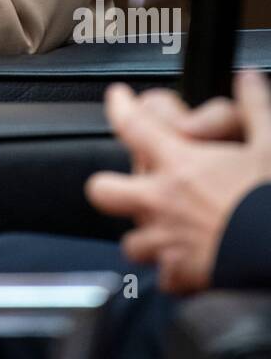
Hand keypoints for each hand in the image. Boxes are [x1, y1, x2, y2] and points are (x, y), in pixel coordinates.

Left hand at [85, 71, 270, 293]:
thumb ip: (254, 109)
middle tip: (130, 182)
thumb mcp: (269, 146)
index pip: (132, 125)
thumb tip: (248, 80)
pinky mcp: (180, 276)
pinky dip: (171, 273)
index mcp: (180, 165)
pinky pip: (162, 278)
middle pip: (103, 190)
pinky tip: (186, 266)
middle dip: (111, 185)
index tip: (118, 98)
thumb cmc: (270, 202)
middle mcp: (162, 202)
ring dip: (144, 236)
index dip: (119, 106)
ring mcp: (166, 242)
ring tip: (165, 229)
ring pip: (130, 241)